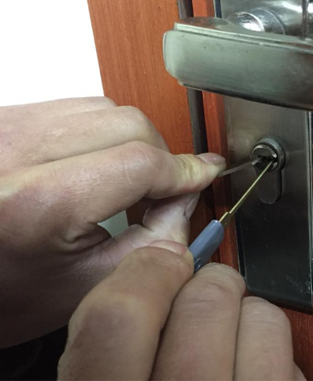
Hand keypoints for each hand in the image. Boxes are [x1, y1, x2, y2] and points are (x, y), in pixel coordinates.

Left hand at [0, 98, 225, 347]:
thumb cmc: (6, 293)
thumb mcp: (90, 283)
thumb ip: (156, 238)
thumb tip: (189, 194)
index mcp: (37, 203)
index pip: (141, 161)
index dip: (185, 169)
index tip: (205, 173)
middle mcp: (14, 151)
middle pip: (129, 124)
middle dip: (160, 155)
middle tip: (162, 190)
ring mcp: (5, 127)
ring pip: (106, 109)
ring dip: (131, 141)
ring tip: (122, 182)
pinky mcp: (3, 117)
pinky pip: (76, 107)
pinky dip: (101, 133)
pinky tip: (95, 166)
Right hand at [57, 243, 305, 380]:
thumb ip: (105, 344)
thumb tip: (146, 271)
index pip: (121, 315)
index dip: (143, 271)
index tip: (159, 261)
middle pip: (208, 298)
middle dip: (206, 282)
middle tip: (200, 295)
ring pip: (263, 316)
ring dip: (247, 315)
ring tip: (230, 341)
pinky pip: (292, 356)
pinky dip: (272, 352)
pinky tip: (250, 372)